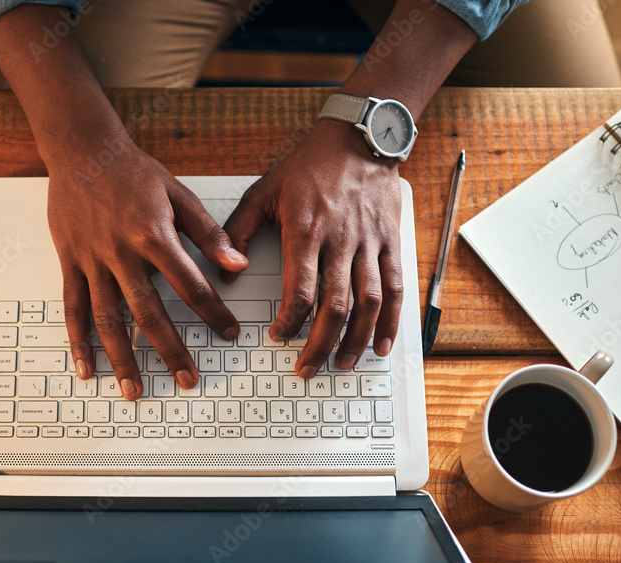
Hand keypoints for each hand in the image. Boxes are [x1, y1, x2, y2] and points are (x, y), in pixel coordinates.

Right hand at [47, 140, 248, 399]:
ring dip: (122, 358)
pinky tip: (87, 369)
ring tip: (134, 390)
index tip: (228, 334)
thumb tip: (237, 265)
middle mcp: (120, 252)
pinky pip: (73, 309)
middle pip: (148, 312)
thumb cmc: (133, 172)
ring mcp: (91, 261)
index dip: (212, 312)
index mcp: (153, 234)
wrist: (82, 149)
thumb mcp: (178, 194)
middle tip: (188, 379)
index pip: (189, 284)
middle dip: (170, 350)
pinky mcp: (69, 263)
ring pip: (108, 319)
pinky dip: (78, 342)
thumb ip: (209, 233)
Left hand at [222, 121, 403, 377]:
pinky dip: (391, 321)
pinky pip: (395, 288)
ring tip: (342, 363)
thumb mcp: (263, 190)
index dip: (290, 321)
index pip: (299, 290)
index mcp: (305, 231)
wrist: (358, 136)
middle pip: (334, 306)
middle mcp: (340, 240)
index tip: (278, 337)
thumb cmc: (308, 164)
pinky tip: (381, 344)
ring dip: (356, 339)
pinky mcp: (391, 242)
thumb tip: (225, 270)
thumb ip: (238, 231)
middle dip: (319, 344)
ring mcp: (370, 243)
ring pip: (368, 302)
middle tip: (307, 368)